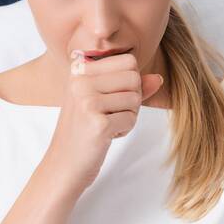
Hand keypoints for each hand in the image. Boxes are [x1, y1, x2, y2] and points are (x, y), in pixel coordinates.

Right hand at [44, 51, 163, 195]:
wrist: (64, 163)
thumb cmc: (83, 130)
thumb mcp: (103, 100)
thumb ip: (130, 87)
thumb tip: (158, 78)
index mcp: (79, 70)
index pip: (128, 60)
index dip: (130, 82)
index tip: (110, 98)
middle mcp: (80, 81)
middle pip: (134, 77)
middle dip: (132, 99)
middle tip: (111, 114)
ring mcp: (87, 102)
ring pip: (135, 98)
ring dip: (128, 115)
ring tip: (107, 124)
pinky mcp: (98, 124)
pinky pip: (132, 119)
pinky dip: (124, 129)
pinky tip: (105, 135)